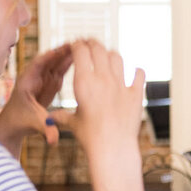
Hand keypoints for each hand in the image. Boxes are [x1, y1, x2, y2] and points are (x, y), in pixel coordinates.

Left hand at [0, 44, 72, 153]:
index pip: (38, 65)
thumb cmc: (20, 123)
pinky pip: (61, 70)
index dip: (50, 56)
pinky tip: (81, 57)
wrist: (14, 125)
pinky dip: (70, 63)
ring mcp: (42, 80)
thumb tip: (54, 142)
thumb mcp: (35, 125)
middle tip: (78, 43)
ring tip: (83, 46)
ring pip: (56, 63)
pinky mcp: (49, 84)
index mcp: (27, 82)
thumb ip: (45, 130)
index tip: (62, 49)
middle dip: (62, 51)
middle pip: (49, 60)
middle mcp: (34, 78)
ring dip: (68, 55)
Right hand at [61, 38, 144, 162]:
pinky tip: (135, 71)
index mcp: (84, 82)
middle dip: (92, 43)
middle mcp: (103, 79)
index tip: (76, 44)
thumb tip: (51, 119)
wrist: (113, 148)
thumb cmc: (91, 137)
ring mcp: (121, 85)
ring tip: (108, 55)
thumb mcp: (73, 124)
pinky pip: (139, 75)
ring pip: (117, 57)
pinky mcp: (135, 94)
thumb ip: (62, 117)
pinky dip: (136, 71)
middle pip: (99, 49)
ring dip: (111, 53)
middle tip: (90, 43)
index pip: (80, 51)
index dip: (77, 44)